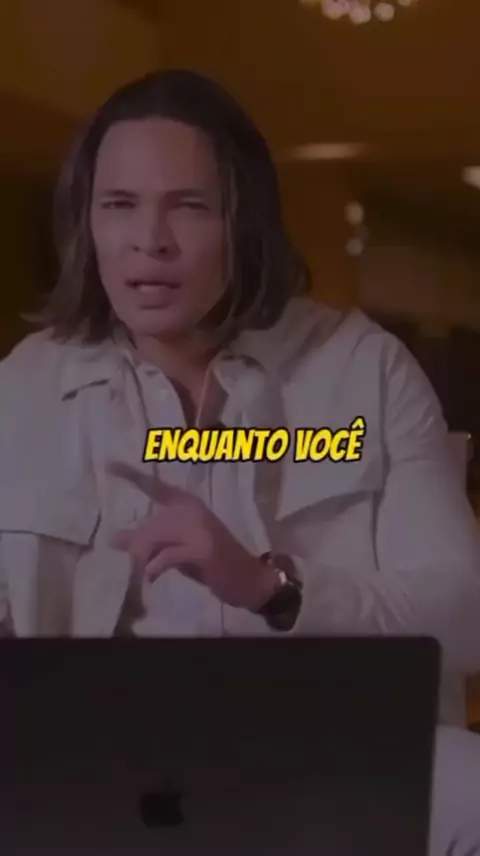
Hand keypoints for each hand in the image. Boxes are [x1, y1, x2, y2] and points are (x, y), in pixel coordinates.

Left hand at [107, 461, 277, 611]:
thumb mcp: (177, 549)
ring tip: (145, 574)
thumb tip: (113, 539)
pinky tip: (152, 576)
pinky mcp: (203, 549)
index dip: (132, 476)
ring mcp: (200, 529)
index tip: (109, 464)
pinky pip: (168, 556)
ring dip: (144, 559)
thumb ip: (150, 541)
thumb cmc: (211, 563)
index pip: (155, 487)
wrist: (249, 578)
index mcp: (188, 505)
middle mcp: (193, 510)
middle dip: (137, 546)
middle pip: (150, 524)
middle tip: (134, 564)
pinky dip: (156, 567)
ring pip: (156, 538)